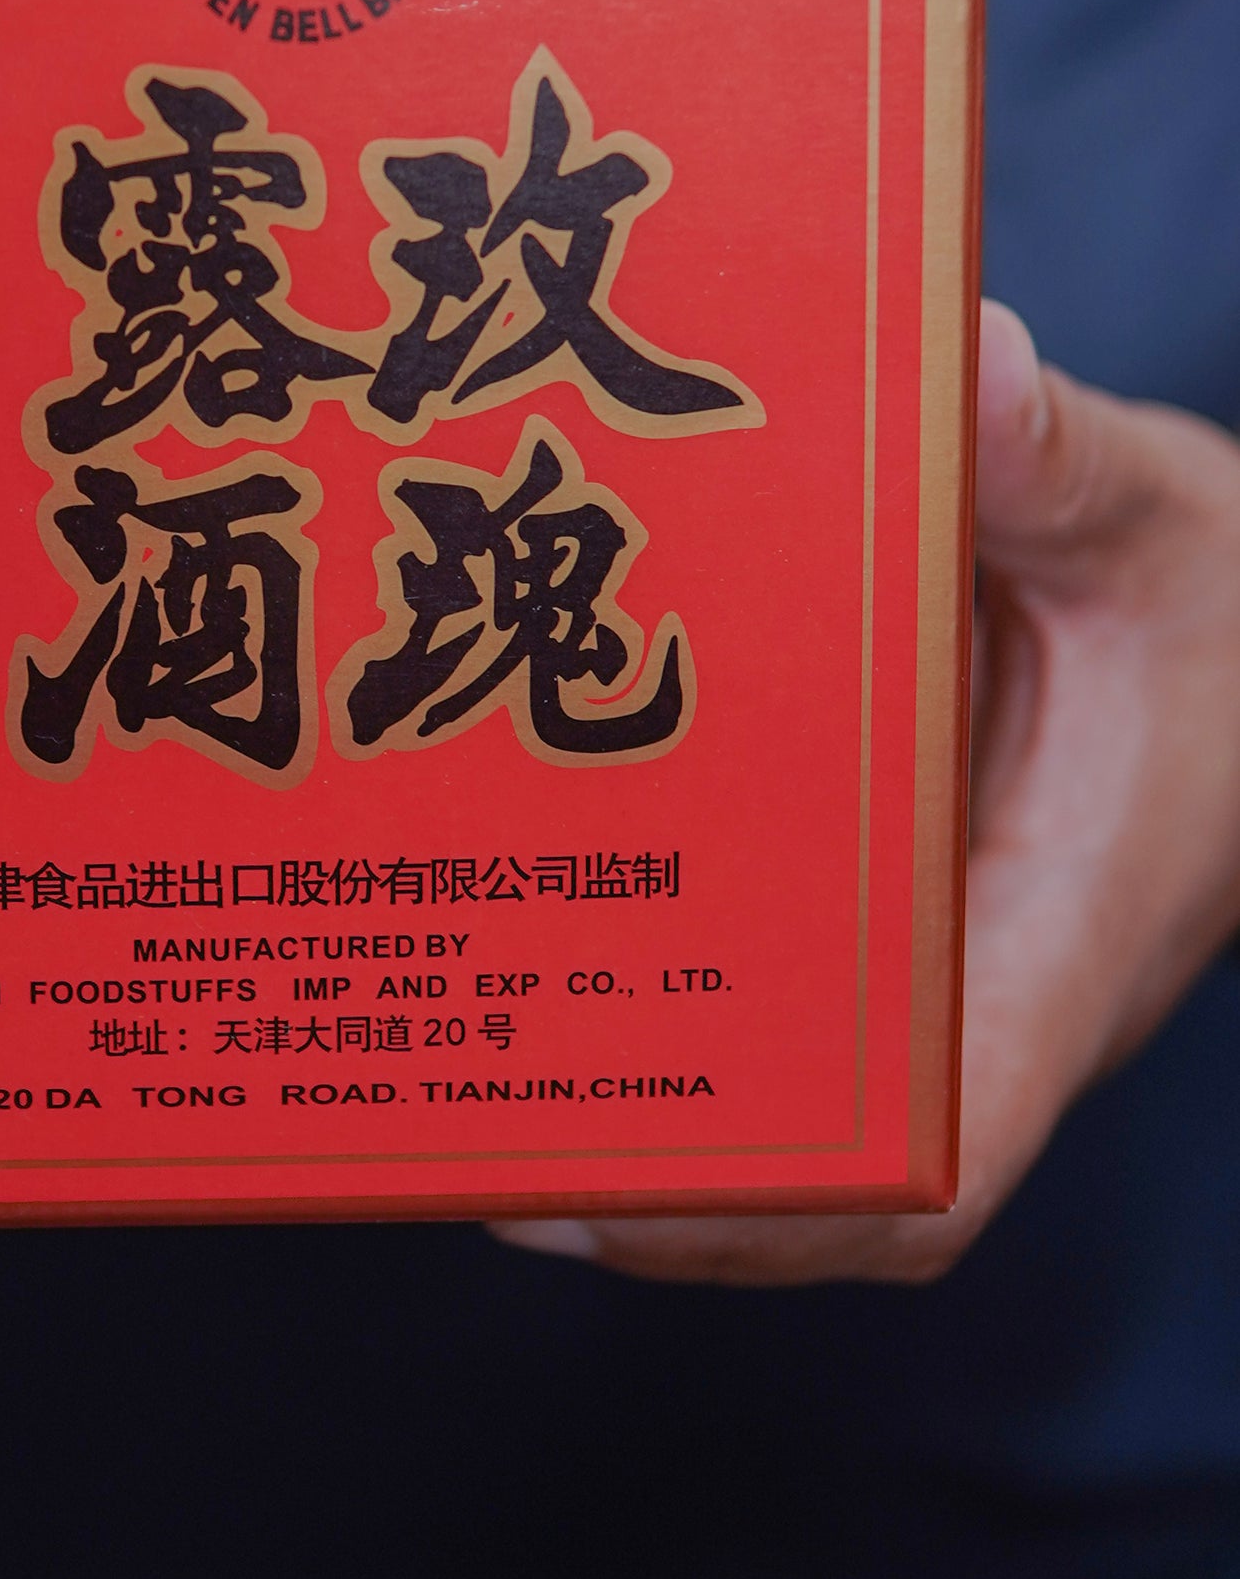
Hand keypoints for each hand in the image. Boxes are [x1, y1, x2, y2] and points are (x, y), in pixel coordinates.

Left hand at [498, 300, 1239, 1285]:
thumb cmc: (1220, 606)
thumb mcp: (1157, 519)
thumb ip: (1064, 459)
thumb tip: (980, 372)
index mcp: (1063, 938)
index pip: (938, 1151)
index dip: (771, 1206)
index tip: (598, 1197)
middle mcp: (981, 991)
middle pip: (808, 1169)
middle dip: (628, 1174)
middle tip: (433, 1126)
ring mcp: (921, 970)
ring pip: (768, 1090)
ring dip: (612, 1097)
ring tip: (418, 1061)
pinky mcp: (869, 914)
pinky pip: (757, 985)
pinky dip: (638, 987)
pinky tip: (498, 924)